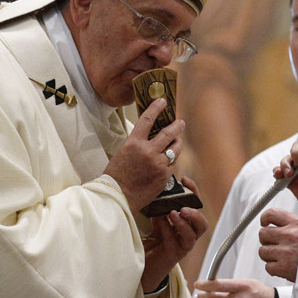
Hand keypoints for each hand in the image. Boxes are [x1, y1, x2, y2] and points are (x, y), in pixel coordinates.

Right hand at [104, 98, 184, 212]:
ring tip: (178, 141)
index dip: (156, 108)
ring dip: (178, 143)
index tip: (162, 101)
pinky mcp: (165, 176)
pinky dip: (172, 161)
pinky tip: (169, 161)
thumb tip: (150, 137)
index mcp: (134, 143)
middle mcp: (148, 151)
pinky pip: (173, 164)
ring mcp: (158, 163)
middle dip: (177, 126)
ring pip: (175, 149)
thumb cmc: (116, 176)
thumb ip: (137, 144)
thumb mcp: (123, 153)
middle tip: (180, 122)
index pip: (148, 119)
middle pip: (169, 133)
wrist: (118, 196)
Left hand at [141, 177, 206, 291]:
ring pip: (192, 236)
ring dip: (184, 223)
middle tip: (184, 207)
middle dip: (196, 214)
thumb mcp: (156, 221)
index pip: (196, 206)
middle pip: (202, 225)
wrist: (143, 265)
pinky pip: (175, 243)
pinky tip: (160, 222)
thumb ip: (160, 209)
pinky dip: (168, 230)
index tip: (185, 180)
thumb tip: (158, 191)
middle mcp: (188, 236)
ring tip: (173, 213)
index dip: (194, 192)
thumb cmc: (151, 242)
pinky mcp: (173, 256)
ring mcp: (182, 247)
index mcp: (187, 224)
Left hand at [258, 208, 297, 281]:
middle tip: (274, 244)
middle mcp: (290, 235)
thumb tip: (279, 224)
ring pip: (262, 251)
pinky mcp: (284, 268)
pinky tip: (284, 267)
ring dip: (269, 255)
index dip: (264, 219)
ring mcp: (285, 252)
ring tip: (280, 257)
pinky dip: (274, 269)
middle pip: (263, 233)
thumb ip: (295, 226)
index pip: (271, 214)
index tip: (265, 224)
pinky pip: (268, 267)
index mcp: (297, 223)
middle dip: (266, 240)